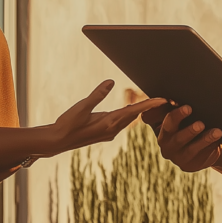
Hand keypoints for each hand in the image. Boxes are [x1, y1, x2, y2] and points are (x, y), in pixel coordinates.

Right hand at [49, 81, 165, 154]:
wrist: (57, 141)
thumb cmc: (68, 124)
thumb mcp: (82, 106)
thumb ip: (97, 94)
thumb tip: (111, 82)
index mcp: (109, 122)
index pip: (135, 111)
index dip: (150, 104)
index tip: (164, 99)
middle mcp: (112, 129)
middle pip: (135, 115)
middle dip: (149, 107)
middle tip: (164, 98)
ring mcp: (108, 132)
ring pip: (128, 119)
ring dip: (139, 110)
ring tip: (152, 102)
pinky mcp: (104, 132)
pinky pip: (121, 122)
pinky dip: (129, 114)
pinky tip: (130, 110)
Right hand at [145, 104, 221, 171]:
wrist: (195, 145)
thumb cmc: (185, 124)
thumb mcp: (178, 117)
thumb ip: (172, 107)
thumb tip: (174, 97)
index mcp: (162, 131)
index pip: (168, 123)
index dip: (177, 115)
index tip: (189, 107)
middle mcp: (167, 147)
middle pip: (178, 139)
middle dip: (190, 130)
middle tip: (201, 123)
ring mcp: (178, 159)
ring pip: (191, 150)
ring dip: (204, 140)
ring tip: (217, 132)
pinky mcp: (190, 166)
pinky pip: (201, 158)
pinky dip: (210, 148)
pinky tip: (218, 141)